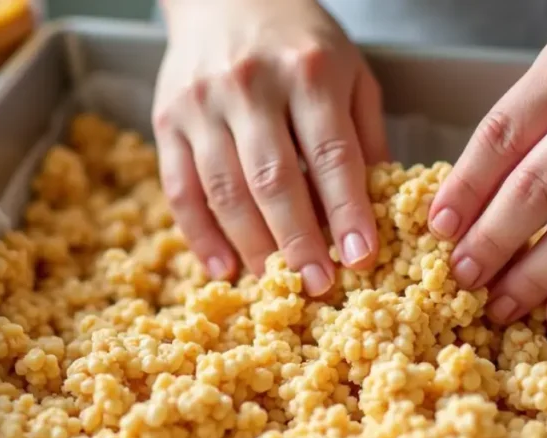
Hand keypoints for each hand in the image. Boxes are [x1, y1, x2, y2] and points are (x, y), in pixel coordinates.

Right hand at [153, 0, 387, 295]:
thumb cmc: (299, 42)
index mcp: (308, 72)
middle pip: (274, 179)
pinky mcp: (167, 121)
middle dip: (298, 241)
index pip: (332, 154)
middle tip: (318, 286)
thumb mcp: (350, 72)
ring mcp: (202, 104)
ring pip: (224, 191)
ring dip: (252, 246)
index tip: (360, 258)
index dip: (347, 211)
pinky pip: (180, 189)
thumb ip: (364, 135)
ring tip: (276, 285)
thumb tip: (379, 207)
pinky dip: (200, 236)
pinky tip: (223, 268)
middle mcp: (250, 85)